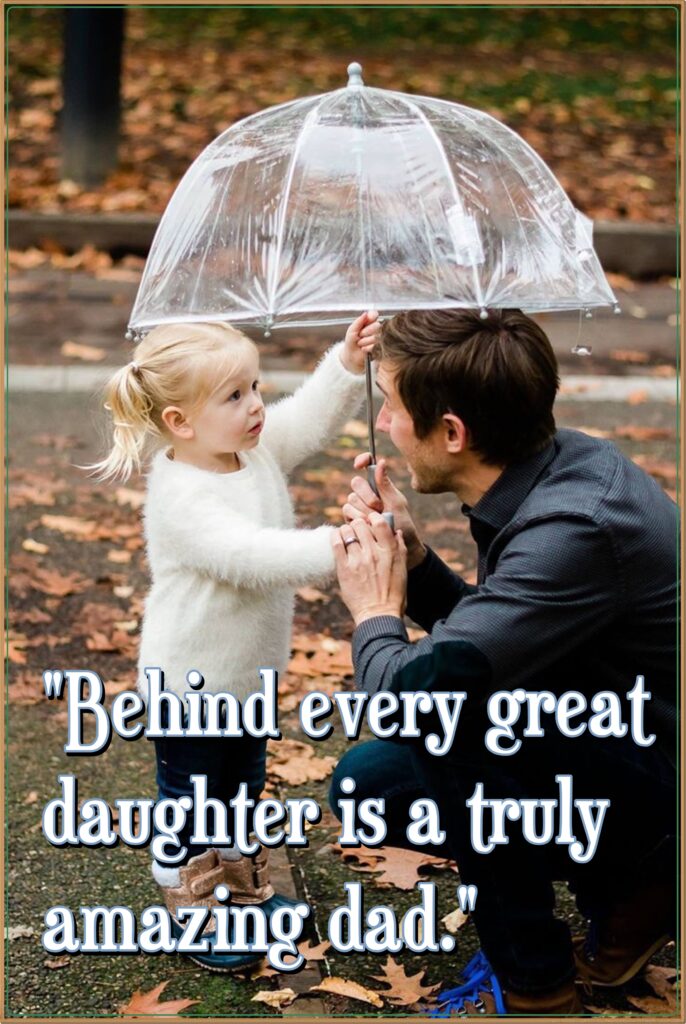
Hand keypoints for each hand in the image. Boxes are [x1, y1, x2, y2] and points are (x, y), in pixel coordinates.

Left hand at [332, 514, 407, 625]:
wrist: (378, 616)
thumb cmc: (393, 596)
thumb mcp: (402, 570)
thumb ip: (400, 549)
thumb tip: (396, 532)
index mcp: (390, 551)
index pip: (379, 522)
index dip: (373, 517)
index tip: (370, 520)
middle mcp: (374, 552)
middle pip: (360, 524)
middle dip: (357, 524)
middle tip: (356, 529)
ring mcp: (358, 560)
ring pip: (347, 531)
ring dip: (346, 530)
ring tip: (346, 535)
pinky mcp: (344, 568)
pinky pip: (336, 543)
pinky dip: (335, 536)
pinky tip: (337, 538)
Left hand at [340, 310, 381, 373]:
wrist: (351, 356)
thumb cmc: (351, 342)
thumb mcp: (352, 330)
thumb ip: (358, 322)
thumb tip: (365, 314)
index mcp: (369, 322)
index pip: (374, 315)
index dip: (372, 317)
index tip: (368, 319)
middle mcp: (376, 329)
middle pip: (377, 326)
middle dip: (365, 331)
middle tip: (359, 336)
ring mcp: (379, 338)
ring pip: (375, 337)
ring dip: (364, 341)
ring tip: (360, 344)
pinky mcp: (380, 348)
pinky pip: (375, 346)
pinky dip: (366, 348)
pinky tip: (363, 349)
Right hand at [343, 455, 426, 569]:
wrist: (398, 547)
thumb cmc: (402, 524)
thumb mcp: (396, 503)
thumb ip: (386, 485)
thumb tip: (381, 461)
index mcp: (380, 485)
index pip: (367, 465)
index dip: (362, 460)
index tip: (359, 464)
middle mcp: (367, 493)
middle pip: (356, 484)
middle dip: (367, 496)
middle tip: (379, 507)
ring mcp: (358, 506)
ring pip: (350, 500)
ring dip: (364, 511)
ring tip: (376, 520)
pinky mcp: (352, 519)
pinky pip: (347, 513)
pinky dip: (358, 519)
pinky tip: (368, 526)